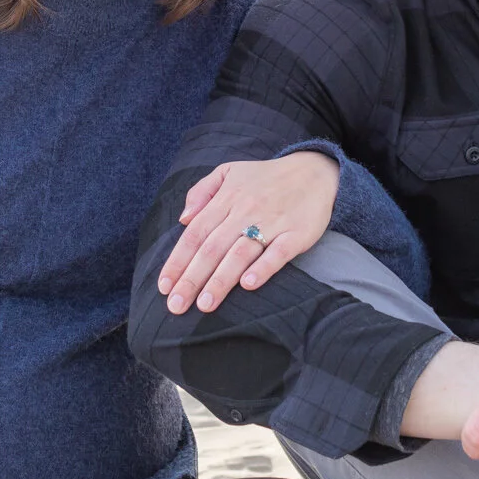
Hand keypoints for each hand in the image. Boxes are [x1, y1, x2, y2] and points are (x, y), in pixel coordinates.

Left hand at [157, 152, 338, 313]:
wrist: (315, 172)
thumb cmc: (265, 177)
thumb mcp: (229, 172)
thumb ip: (202, 191)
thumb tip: (183, 219)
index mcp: (226, 198)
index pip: (195, 233)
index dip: (177, 261)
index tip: (164, 287)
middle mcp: (246, 211)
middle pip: (213, 248)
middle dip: (192, 278)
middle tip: (176, 306)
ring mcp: (272, 223)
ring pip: (240, 254)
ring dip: (220, 280)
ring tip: (205, 304)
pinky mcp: (296, 234)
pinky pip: (278, 253)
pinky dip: (262, 269)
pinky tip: (248, 285)